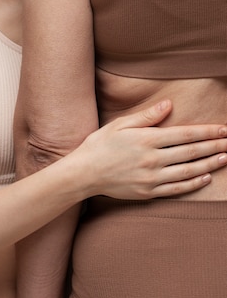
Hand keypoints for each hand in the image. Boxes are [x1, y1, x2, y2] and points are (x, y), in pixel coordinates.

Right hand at [80, 99, 226, 198]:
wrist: (84, 173)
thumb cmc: (100, 145)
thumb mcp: (120, 124)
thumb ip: (147, 116)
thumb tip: (169, 105)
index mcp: (147, 139)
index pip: (185, 134)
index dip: (206, 132)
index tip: (223, 129)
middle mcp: (153, 159)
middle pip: (191, 152)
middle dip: (214, 146)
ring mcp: (152, 178)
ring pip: (189, 171)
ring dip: (210, 164)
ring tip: (225, 158)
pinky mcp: (149, 192)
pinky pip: (177, 188)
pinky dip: (194, 183)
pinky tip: (206, 177)